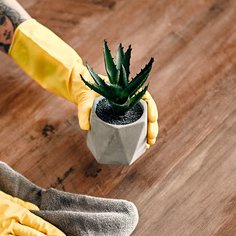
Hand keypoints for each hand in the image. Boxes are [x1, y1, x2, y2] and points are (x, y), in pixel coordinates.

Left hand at [9, 20, 159, 142]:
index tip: (153, 118)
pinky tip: (141, 145)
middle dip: (151, 126)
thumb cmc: (86, 91)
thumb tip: (85, 127)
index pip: (144, 97)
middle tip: (151, 139)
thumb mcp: (84, 99)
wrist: (82, 91)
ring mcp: (127, 109)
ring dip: (147, 132)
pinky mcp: (122, 117)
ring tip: (149, 144)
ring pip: (142, 120)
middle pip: (146, 112)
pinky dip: (139, 134)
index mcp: (126, 91)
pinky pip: (133, 125)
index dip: (151, 108)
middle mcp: (129, 99)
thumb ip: (84, 111)